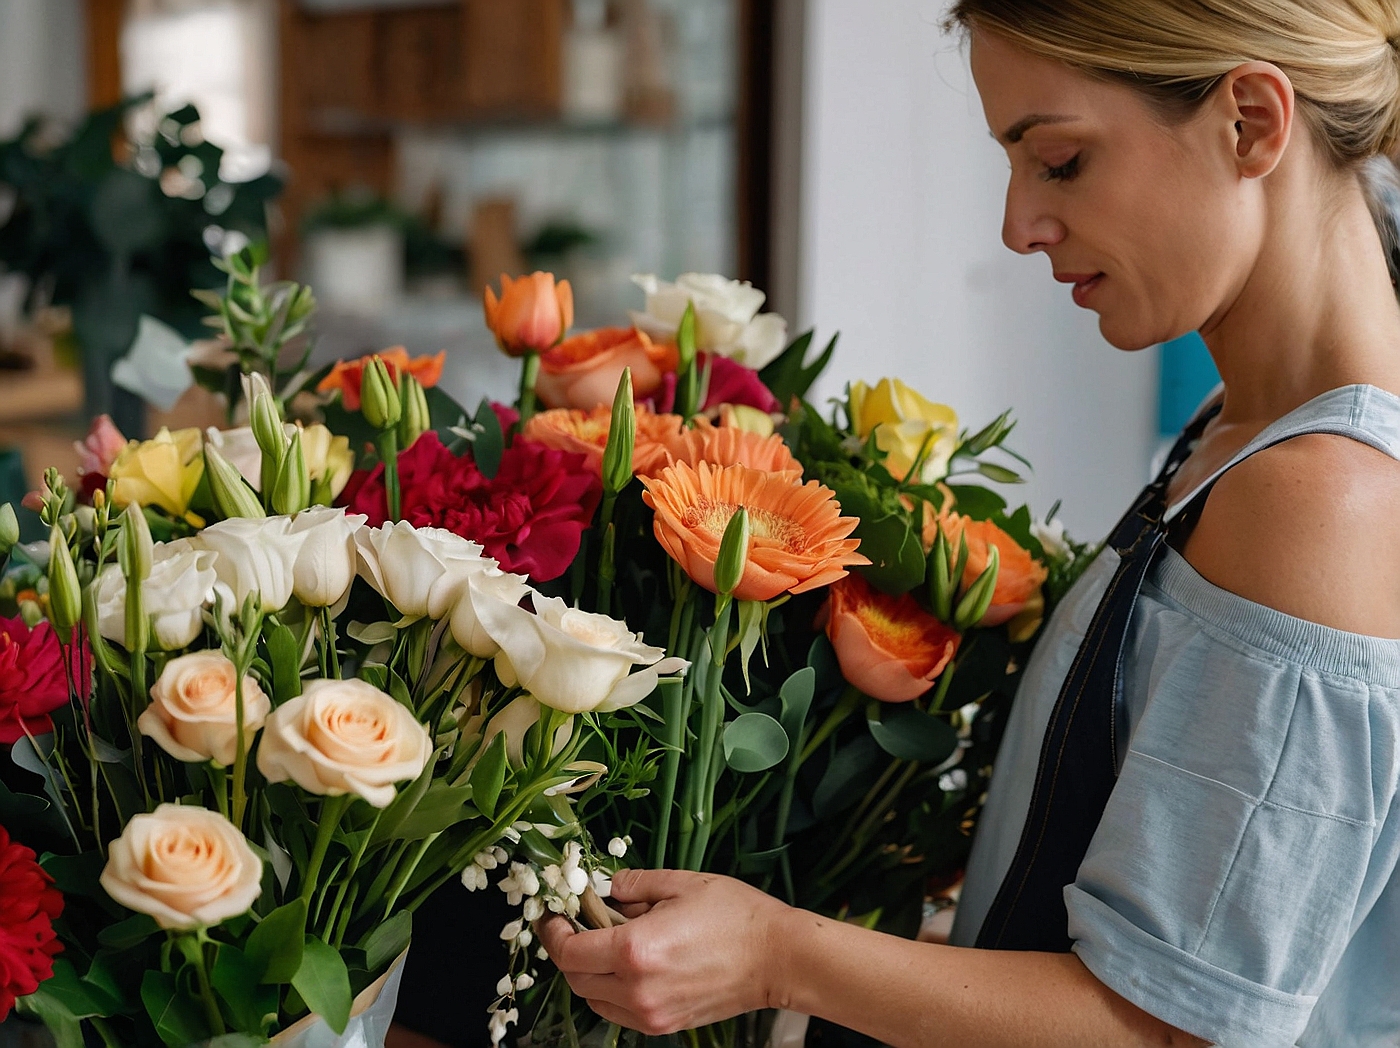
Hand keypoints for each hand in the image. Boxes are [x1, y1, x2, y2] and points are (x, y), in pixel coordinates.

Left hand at [538, 868, 795, 1034]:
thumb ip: (634, 883)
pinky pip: (618, 1013)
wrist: (777, 958)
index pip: (569, 952)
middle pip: (575, 979)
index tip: (553, 914)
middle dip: (569, 950)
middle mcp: (636, 989)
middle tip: (578, 923)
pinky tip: (628, 967)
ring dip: (588, 973)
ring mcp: (650, 1014)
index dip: (552, 932)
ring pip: (593, 1000)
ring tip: (605, 944)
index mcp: (635, 951)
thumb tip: (605, 887)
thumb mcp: (680, 883)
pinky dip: (610, 992)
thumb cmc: (734, 915)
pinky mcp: (664, 1026)